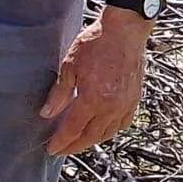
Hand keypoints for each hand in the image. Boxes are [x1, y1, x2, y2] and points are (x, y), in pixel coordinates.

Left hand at [40, 12, 151, 156]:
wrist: (125, 30)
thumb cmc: (96, 44)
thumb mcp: (70, 66)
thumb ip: (59, 93)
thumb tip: (47, 114)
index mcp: (93, 99)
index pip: (73, 129)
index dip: (61, 142)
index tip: (51, 150)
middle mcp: (112, 106)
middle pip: (91, 136)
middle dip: (74, 146)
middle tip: (61, 151)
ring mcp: (126, 104)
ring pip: (108, 133)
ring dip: (92, 141)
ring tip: (78, 142)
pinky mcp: (135, 99)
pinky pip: (122, 124)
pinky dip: (110, 131)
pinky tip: (101, 130)